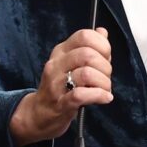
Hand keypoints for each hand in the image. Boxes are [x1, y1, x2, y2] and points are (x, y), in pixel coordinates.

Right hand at [9, 27, 113, 146]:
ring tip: (105, 89)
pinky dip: (99, 95)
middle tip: (106, 77)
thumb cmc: (61, 87)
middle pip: (87, 55)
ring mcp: (56, 84)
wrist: (39, 114)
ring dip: (104, 82)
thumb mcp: (73, 63)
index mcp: (61, 51)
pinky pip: (81, 95)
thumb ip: (90, 48)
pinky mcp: (59, 103)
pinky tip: (105, 97)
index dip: (102, 45)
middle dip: (105, 66)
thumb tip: (102, 31)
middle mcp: (56, 64)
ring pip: (86, 74)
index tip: (106, 57)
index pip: (84, 36)